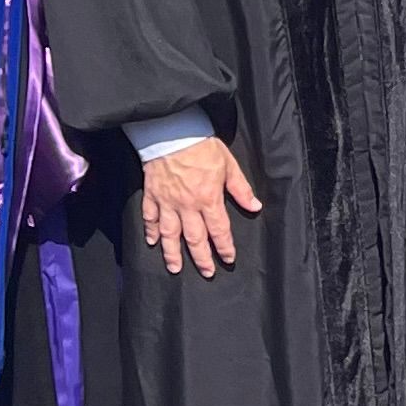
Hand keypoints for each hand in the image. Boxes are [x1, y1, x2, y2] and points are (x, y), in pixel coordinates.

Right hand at [140, 136, 260, 277]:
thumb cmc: (203, 146)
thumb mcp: (229, 165)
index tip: (228, 259)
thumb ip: (240, 189)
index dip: (224, 247)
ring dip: (172, 253)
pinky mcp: (152, 194)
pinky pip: (150, 217)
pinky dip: (150, 230)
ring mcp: (167, 201)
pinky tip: (152, 242)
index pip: (219, 230)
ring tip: (175, 268)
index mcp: (208, 199)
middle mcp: (187, 205)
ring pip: (170, 234)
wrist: (173, 132)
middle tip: (207, 273)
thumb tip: (255, 206)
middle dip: (201, 258)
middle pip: (194, 238)